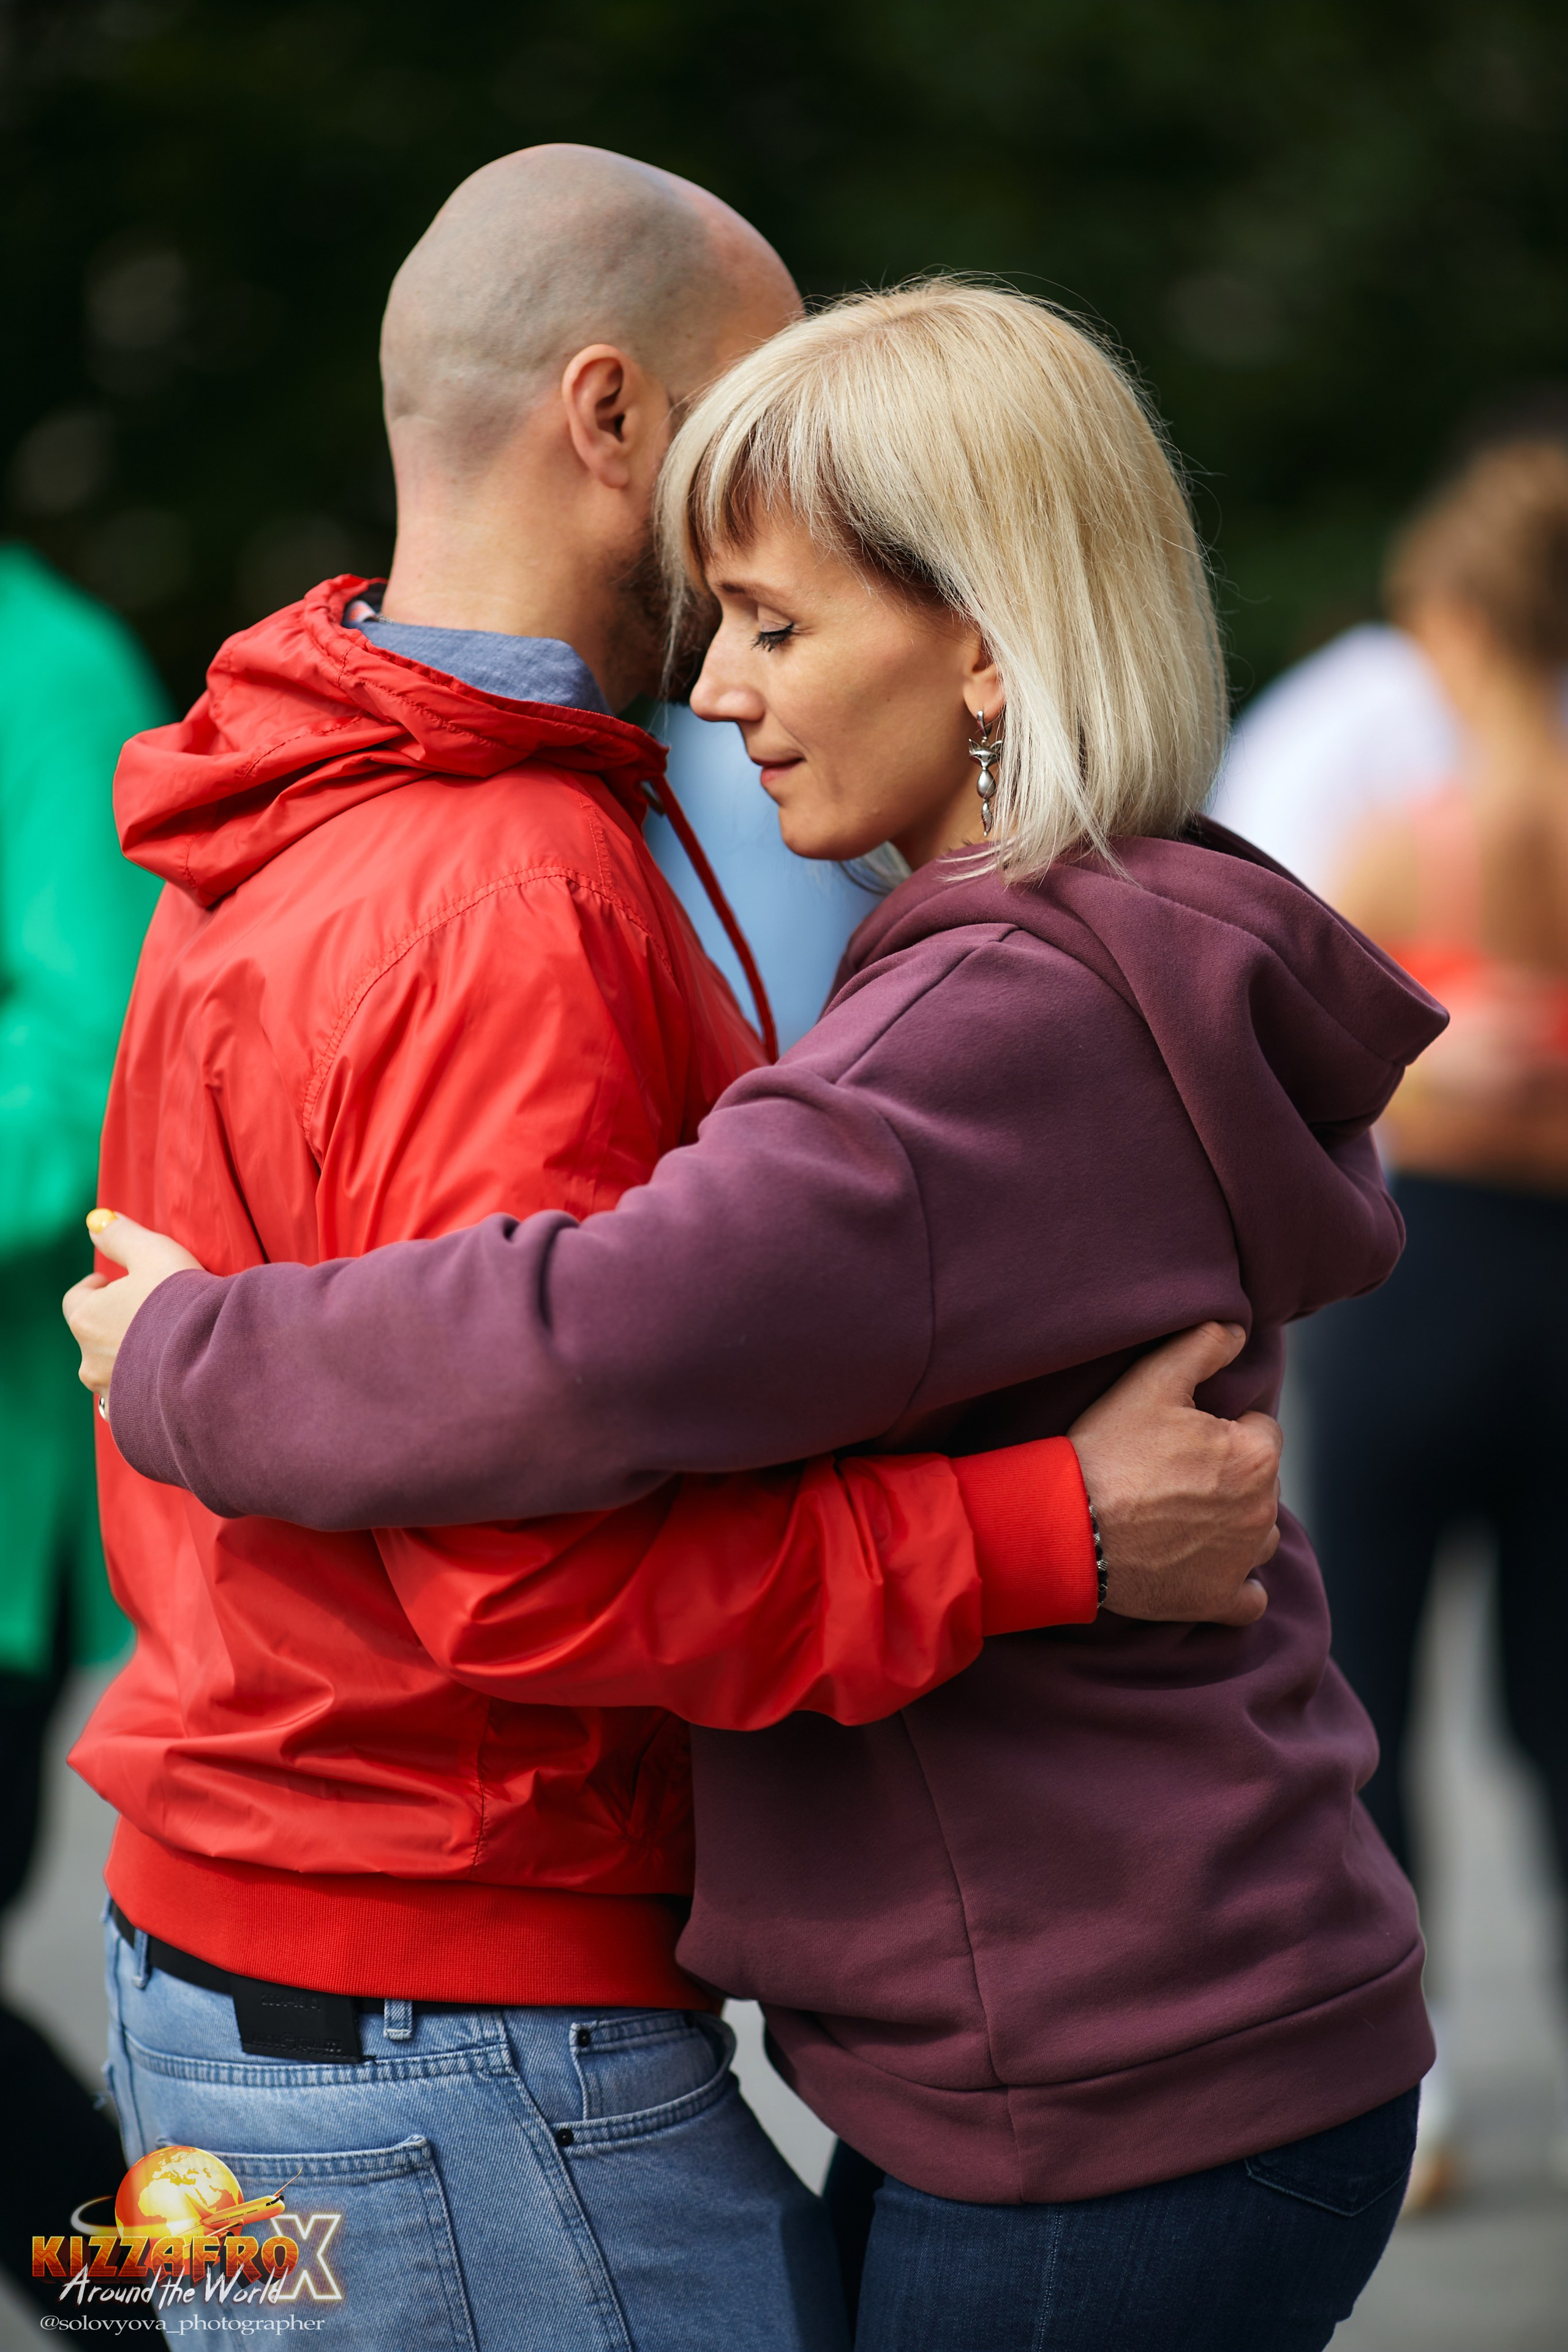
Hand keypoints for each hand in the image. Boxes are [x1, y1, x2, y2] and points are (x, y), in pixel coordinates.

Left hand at [63, 1211, 204, 1400]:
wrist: (216, 1360)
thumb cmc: (182, 1301)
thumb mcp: (154, 1253)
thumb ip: (121, 1236)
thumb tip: (97, 1221)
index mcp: (86, 1319)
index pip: (76, 1299)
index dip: (98, 1287)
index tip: (120, 1282)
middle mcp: (89, 1360)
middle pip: (94, 1335)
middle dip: (116, 1322)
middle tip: (152, 1310)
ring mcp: (112, 1392)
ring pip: (113, 1369)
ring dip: (131, 1356)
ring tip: (167, 1344)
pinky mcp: (136, 1416)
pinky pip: (135, 1399)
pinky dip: (147, 1387)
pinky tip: (173, 1374)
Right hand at [1068, 1322, 1280, 1628]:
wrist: (1068, 1526)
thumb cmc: (1109, 1451)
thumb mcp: (1151, 1381)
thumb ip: (1202, 1346)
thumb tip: (1237, 1332)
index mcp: (1256, 1456)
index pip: (1260, 1431)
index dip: (1222, 1429)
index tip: (1183, 1437)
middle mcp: (1263, 1511)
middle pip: (1260, 1484)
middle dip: (1229, 1477)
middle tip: (1173, 1475)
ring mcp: (1242, 1561)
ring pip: (1259, 1536)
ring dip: (1235, 1527)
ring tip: (1182, 1517)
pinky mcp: (1218, 1601)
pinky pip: (1249, 1597)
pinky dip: (1234, 1585)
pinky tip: (1204, 1567)